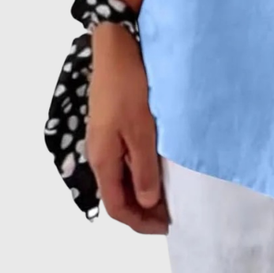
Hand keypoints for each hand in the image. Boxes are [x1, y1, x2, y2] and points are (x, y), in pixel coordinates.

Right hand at [86, 23, 168, 232]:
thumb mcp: (141, 130)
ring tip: (170, 192)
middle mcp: (100, 154)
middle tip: (173, 212)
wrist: (117, 48)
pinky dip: (141, 169)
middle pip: (119, 195)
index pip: (118, 207)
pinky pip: (125, 159)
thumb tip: (146, 202)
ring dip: (143, 189)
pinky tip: (159, 164)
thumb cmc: (128, 86)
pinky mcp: (113, 125)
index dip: (141, 222)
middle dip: (144, 209)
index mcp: (103, 160)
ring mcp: (105, 139)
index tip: (169, 224)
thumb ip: (143, 168)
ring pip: (122, 177)